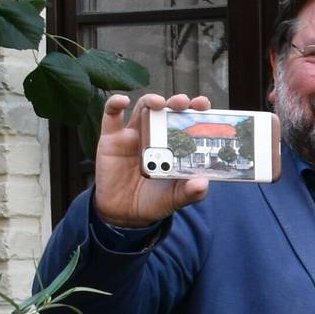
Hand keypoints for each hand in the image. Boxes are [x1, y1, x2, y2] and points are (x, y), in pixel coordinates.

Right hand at [93, 92, 212, 227]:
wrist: (124, 213)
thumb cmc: (154, 201)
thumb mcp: (176, 198)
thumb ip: (190, 192)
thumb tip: (203, 183)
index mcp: (176, 146)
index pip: (188, 122)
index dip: (196, 110)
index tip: (204, 104)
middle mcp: (157, 136)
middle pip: (168, 110)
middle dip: (178, 102)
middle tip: (185, 102)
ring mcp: (134, 135)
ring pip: (143, 108)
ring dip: (151, 100)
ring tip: (159, 103)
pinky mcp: (112, 138)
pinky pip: (110, 116)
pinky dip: (114, 103)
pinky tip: (122, 100)